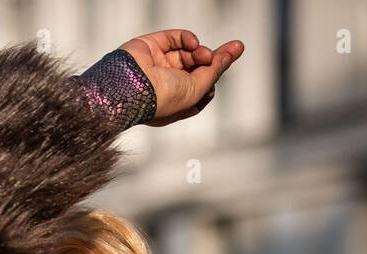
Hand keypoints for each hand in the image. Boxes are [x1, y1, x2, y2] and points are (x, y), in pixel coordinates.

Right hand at [118, 29, 243, 126]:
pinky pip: (175, 38)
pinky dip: (188, 38)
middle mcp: (165, 84)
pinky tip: (194, 43)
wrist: (132, 87)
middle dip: (213, 59)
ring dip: (201, 51)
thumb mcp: (197, 89)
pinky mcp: (151, 47)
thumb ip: (215, 69)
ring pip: (187, 53)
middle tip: (234, 48)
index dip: (213, 78)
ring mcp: (158, 65)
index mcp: (174, 102)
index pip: (200, 88)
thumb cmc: (162, 99)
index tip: (223, 67)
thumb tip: (234, 51)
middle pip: (197, 68)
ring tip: (203, 54)